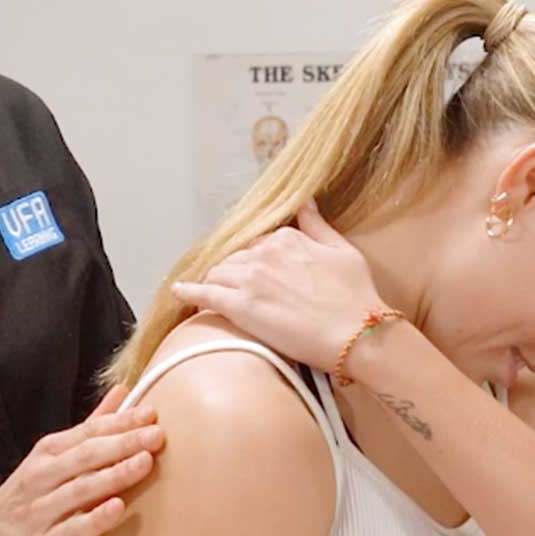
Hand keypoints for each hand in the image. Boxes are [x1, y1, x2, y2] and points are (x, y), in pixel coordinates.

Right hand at [0, 386, 162, 535]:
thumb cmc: (23, 500)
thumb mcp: (48, 458)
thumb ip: (89, 427)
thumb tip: (122, 392)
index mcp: (46, 453)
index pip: (87, 432)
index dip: (120, 422)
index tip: (152, 413)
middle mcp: (41, 477)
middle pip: (85, 455)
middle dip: (122, 443)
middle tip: (157, 434)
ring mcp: (40, 511)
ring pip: (80, 489)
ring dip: (113, 474)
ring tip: (144, 463)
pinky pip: (71, 529)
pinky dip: (95, 518)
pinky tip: (118, 508)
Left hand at [170, 202, 389, 371]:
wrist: (356, 334)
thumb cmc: (355, 296)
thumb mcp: (342, 250)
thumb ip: (317, 224)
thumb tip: (305, 201)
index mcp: (286, 238)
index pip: (256, 244)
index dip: (255, 262)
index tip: (258, 275)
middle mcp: (264, 254)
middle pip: (234, 259)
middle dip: (234, 273)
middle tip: (241, 292)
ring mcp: (249, 279)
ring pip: (218, 274)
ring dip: (217, 284)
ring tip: (217, 297)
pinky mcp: (240, 306)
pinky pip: (204, 294)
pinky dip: (189, 293)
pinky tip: (179, 292)